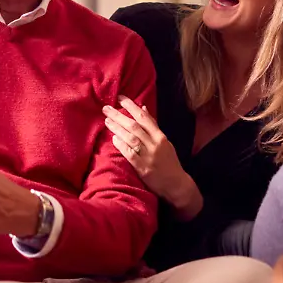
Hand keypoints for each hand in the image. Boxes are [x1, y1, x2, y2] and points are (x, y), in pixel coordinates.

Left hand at [103, 97, 200, 215]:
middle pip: (134, 126)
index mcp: (160, 136)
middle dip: (119, 115)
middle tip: (106, 108)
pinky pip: (130, 154)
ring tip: (107, 121)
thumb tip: (142, 107)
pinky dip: (121, 145)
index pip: (144, 117)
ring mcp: (149, 156)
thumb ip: (152, 125)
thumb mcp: (163, 141)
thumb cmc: (169, 161)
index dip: (131, 106)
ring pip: (131, 138)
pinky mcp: (143, 168)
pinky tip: (113, 139)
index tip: (120, 98)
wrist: (176, 184)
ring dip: (117, 128)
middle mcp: (155, 144)